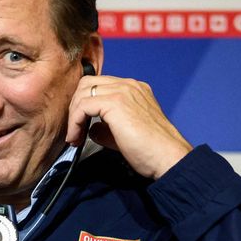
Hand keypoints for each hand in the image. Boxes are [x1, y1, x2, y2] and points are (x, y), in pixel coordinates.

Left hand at [64, 75, 192, 179]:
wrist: (167, 157)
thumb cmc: (152, 151)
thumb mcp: (125, 135)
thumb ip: (107, 128)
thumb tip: (91, 129)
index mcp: (134, 90)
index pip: (99, 86)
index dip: (84, 104)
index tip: (80, 128)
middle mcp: (129, 86)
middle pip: (87, 83)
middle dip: (75, 106)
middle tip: (74, 131)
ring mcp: (124, 91)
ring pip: (83, 92)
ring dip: (73, 115)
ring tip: (74, 137)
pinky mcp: (116, 102)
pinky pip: (84, 105)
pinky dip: (75, 121)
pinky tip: (77, 137)